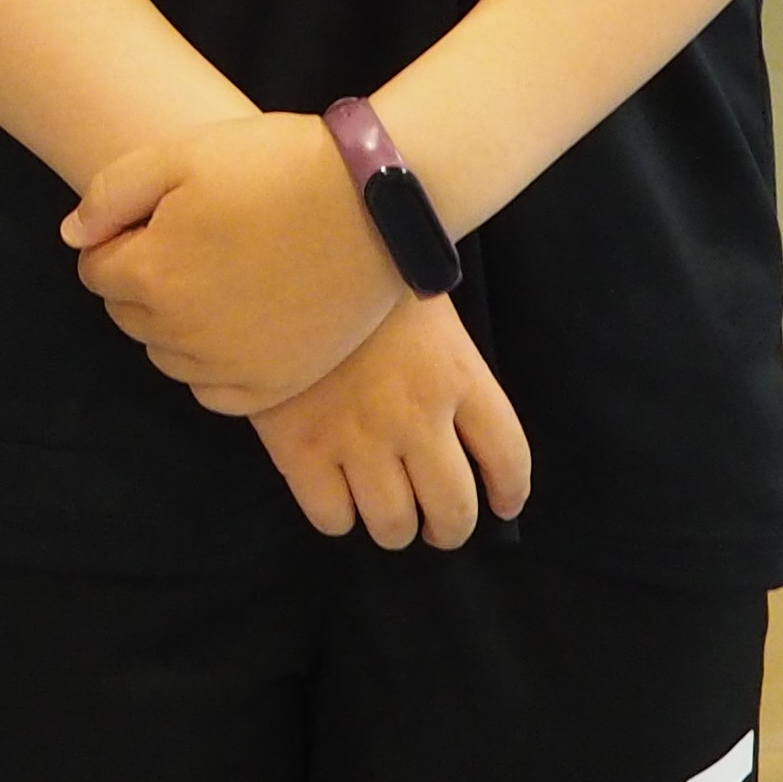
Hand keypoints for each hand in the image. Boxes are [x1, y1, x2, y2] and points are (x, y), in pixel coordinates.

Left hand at [64, 110, 400, 411]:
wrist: (374, 203)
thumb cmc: (273, 166)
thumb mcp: (176, 155)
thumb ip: (109, 196)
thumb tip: (74, 237)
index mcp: (150, 276)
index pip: (94, 270)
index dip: (120, 239)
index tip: (159, 217)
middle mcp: (184, 334)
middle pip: (129, 314)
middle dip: (144, 280)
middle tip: (195, 241)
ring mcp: (233, 366)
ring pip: (167, 355)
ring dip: (176, 322)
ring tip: (221, 275)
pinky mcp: (277, 386)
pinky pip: (214, 392)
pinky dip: (213, 365)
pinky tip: (237, 323)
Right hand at [247, 293, 532, 547]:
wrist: (273, 254)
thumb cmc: (353, 271)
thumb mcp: (422, 306)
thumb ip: (443, 366)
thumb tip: (450, 424)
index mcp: (457, 376)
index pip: (508, 457)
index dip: (509, 492)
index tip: (502, 505)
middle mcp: (416, 418)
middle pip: (454, 508)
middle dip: (449, 528)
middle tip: (437, 524)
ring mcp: (358, 437)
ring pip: (393, 524)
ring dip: (394, 528)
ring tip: (385, 515)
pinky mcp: (300, 447)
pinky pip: (331, 517)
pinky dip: (338, 517)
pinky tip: (334, 495)